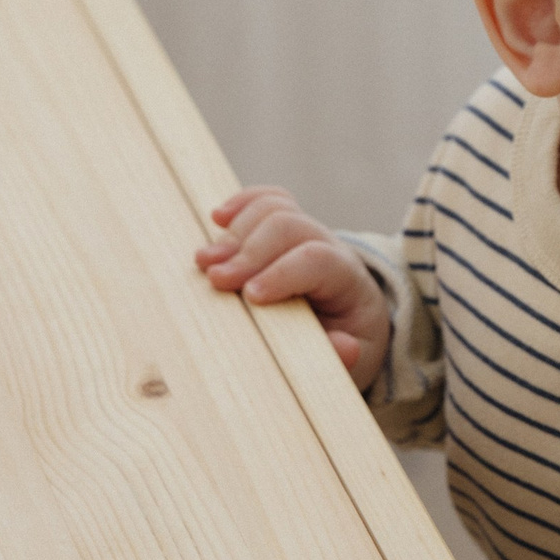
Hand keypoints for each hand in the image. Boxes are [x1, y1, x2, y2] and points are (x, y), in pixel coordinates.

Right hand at [195, 188, 391, 391]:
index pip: (317, 260)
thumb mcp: (355, 360)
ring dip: (236, 232)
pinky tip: (218, 219)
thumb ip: (345, 354)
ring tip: (205, 262)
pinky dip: (241, 204)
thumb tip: (345, 349)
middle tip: (217, 281)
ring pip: (273, 209)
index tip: (251, 297)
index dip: (282, 273)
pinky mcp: (284, 229)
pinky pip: (265, 200)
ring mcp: (306, 232)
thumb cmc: (346, 342)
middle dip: (249, 251)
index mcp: (349, 279)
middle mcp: (329, 246)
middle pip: (290, 226)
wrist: (352, 323)